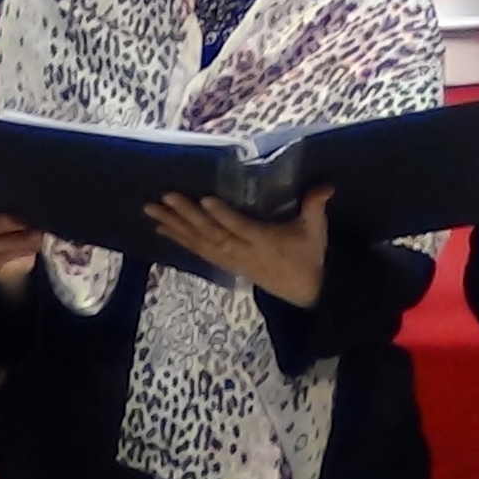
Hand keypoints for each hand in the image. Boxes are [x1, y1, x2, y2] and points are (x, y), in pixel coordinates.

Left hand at [146, 185, 331, 308]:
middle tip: (165, 198)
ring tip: (152, 210)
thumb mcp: (317, 232)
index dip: (224, 217)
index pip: (241, 229)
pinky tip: (162, 228)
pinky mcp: (226, 264)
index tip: (205, 199)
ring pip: (200, 243)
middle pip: (212, 235)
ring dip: (175, 226)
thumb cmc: (310, 256)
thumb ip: (315, 206)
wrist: (306, 293)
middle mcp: (244, 253)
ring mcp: (232, 261)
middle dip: (187, 216)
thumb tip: (326, 185)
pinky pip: (199, 252)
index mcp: (266, 243)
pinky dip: (179, 239)